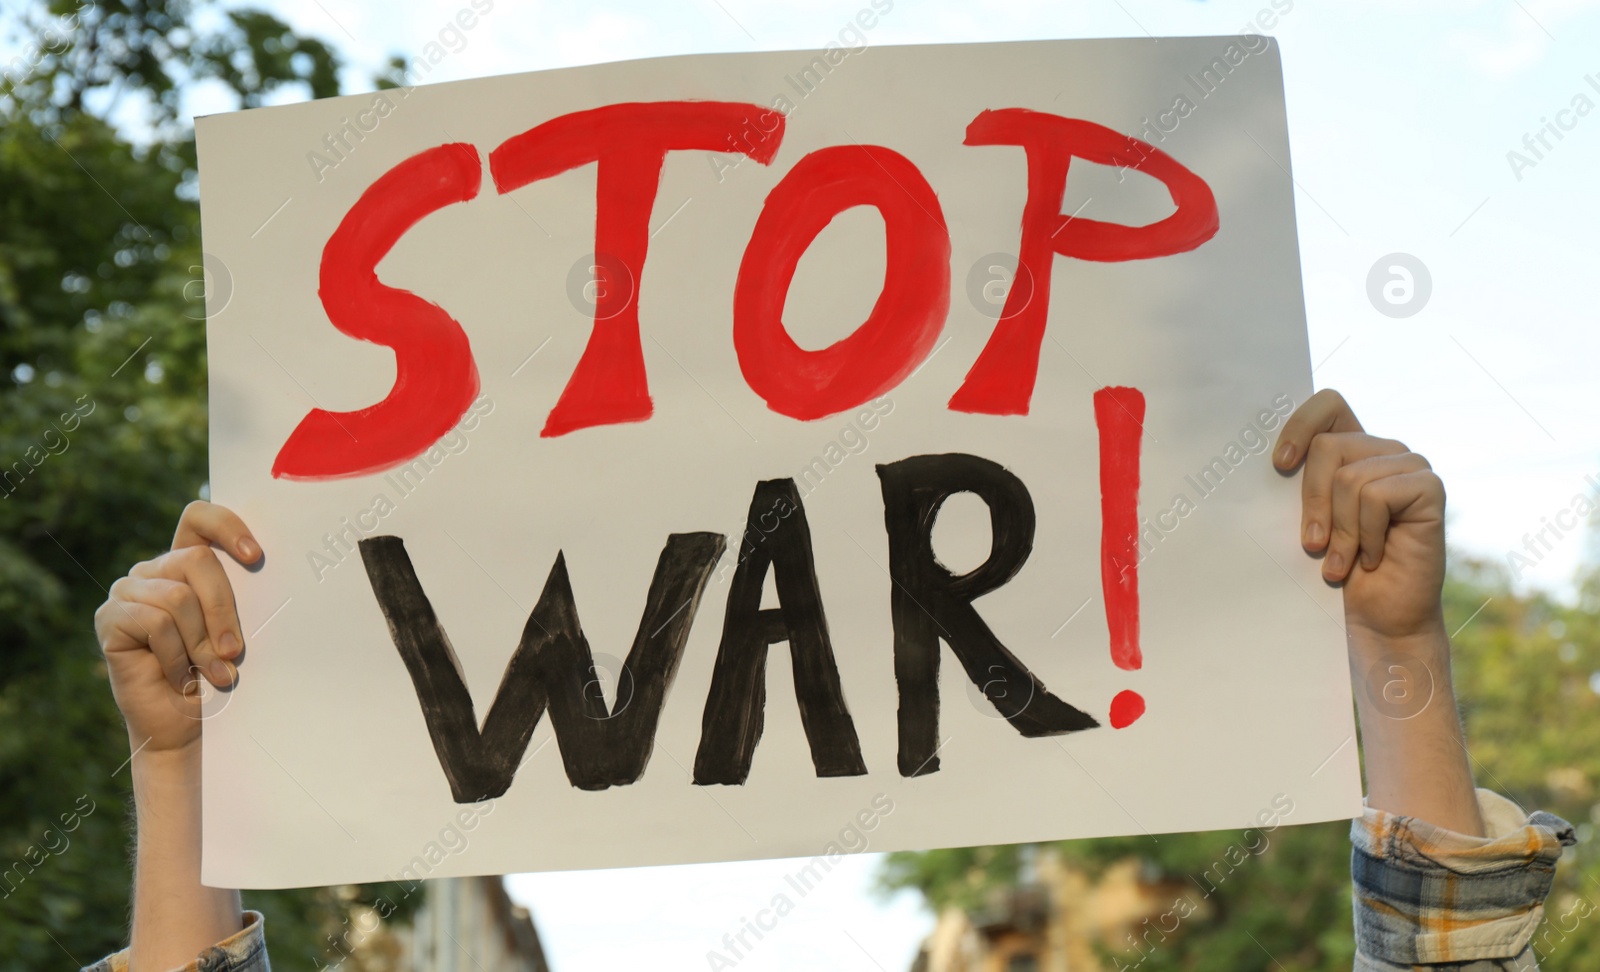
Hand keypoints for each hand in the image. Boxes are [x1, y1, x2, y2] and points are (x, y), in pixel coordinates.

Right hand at [94, 500, 260, 757]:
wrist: (190, 727)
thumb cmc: (221, 674)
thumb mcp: (239, 628)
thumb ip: (241, 594)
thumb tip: (261, 563)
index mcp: (188, 562)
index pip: (199, 517)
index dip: (226, 525)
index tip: (256, 556)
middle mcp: (155, 570)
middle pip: (197, 559)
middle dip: (224, 610)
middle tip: (235, 652)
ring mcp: (128, 591)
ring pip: (178, 596)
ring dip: (201, 642)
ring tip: (212, 673)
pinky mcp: (109, 618)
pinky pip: (154, 622)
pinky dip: (175, 655)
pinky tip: (178, 676)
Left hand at [1272, 389, 1445, 647]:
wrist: (1376, 618)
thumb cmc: (1336, 570)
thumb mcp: (1306, 520)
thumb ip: (1296, 485)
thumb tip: (1260, 459)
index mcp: (1352, 450)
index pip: (1328, 404)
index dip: (1300, 425)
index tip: (1279, 465)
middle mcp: (1383, 451)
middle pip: (1328, 446)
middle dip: (1312, 502)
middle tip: (1312, 545)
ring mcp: (1410, 466)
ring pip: (1350, 478)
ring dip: (1340, 530)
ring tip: (1342, 561)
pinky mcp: (1429, 488)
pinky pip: (1377, 496)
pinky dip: (1366, 535)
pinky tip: (1373, 558)